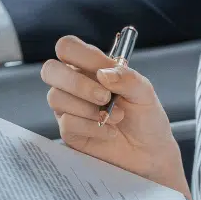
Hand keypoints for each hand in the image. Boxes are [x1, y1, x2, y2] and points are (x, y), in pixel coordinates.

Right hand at [42, 36, 189, 197]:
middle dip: (77, 83)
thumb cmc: (145, 117)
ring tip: (116, 117)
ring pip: (56, 98)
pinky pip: (67, 123)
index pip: (68, 48)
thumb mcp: (144, 92)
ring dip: (89, 108)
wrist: (150, 152)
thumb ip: (126, 77)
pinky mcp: (69, 132)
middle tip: (105, 96)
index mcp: (90, 67)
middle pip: (50, 70)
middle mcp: (74, 85)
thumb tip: (102, 73)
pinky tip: (110, 131)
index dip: (81, 55)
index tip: (104, 69)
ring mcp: (68, 108)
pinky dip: (93, 127)